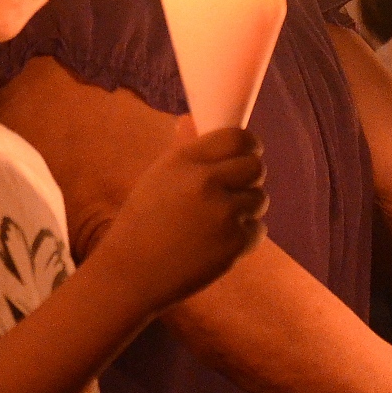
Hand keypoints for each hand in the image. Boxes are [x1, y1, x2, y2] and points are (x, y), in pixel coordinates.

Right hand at [87, 123, 266, 314]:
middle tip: (232, 193)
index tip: (246, 155)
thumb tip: (192, 120)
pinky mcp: (234, 242)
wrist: (131, 272)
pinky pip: (258, 230)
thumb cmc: (142, 222)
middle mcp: (207, 181)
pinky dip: (244, 237)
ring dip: (246, 210)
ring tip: (217, 223)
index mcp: (185, 160)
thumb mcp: (157, 177)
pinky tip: (218, 244)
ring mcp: (224, 213)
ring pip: (260, 199)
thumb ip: (184, 149)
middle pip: (256, 166)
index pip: (237, 138)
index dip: (248, 146)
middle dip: (249, 179)